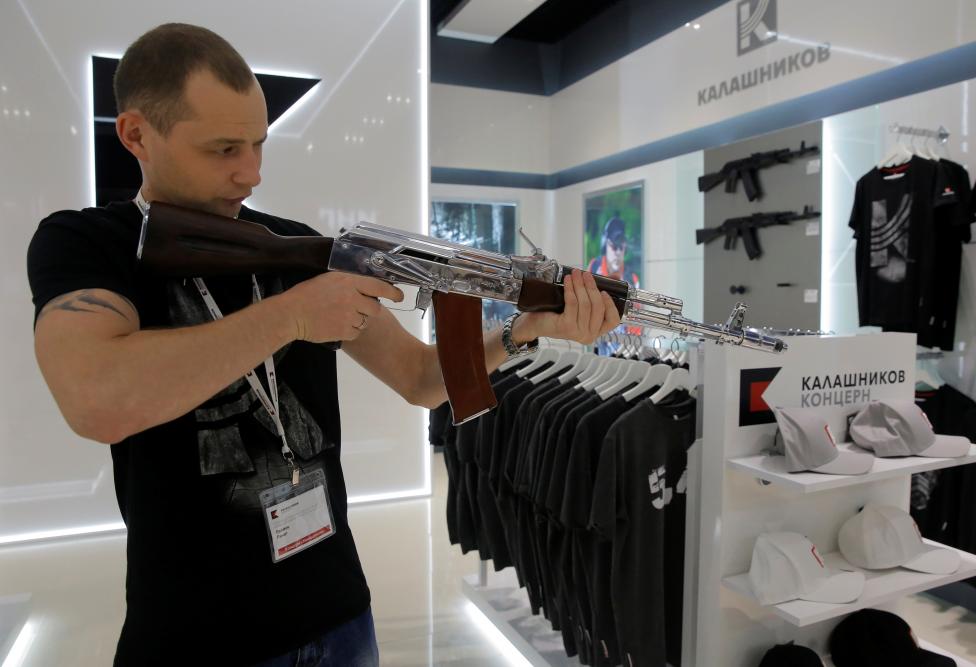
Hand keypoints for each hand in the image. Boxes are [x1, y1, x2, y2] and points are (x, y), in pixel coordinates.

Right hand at [278, 273, 403, 342]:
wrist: (292, 314)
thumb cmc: (306, 295)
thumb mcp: (329, 280)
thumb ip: (348, 282)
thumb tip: (365, 286)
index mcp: (349, 281)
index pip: (379, 287)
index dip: (392, 292)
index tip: (399, 296)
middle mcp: (352, 298)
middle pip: (375, 308)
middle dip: (368, 309)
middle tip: (354, 308)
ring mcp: (349, 315)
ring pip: (365, 321)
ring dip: (357, 320)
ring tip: (339, 316)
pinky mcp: (345, 331)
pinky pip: (356, 332)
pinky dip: (349, 330)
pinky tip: (335, 324)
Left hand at [513, 270, 620, 345]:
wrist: (535, 323)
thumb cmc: (559, 313)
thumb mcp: (580, 303)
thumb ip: (597, 292)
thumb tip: (617, 275)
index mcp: (596, 331)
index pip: (613, 321)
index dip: (611, 305)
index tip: (604, 291)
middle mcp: (589, 335)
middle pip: (598, 307)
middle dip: (592, 287)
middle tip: (585, 273)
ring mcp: (578, 333)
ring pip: (585, 304)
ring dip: (580, 285)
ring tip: (575, 274)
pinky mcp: (567, 327)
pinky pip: (573, 303)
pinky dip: (571, 289)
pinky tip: (567, 280)